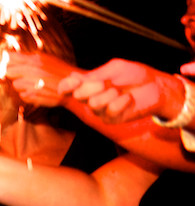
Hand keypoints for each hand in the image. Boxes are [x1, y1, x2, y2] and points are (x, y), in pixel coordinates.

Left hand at [6, 51, 80, 107]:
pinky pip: (22, 95)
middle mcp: (33, 70)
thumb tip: (5, 56)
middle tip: (19, 75)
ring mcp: (33, 83)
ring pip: (15, 85)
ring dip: (20, 85)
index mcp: (36, 59)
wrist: (75, 85)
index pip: (9, 58)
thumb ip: (26, 58)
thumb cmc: (58, 71)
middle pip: (8, 71)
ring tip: (33, 83)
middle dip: (10, 74)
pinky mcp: (34, 96)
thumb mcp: (44, 59)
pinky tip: (37, 91)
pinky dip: (26, 94)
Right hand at [58, 59, 187, 123]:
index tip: (73, 82)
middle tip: (105, 83)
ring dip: (110, 94)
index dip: (66, 86)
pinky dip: (122, 102)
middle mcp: (90, 99)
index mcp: (88, 85)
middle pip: (79, 95)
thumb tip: (72, 76)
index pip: (68, 88)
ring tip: (120, 91)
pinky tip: (128, 99)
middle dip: (92, 87)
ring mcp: (100, 111)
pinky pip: (110, 110)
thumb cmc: (135, 75)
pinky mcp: (111, 120)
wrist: (155, 87)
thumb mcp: (115, 68)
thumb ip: (95, 74)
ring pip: (94, 103)